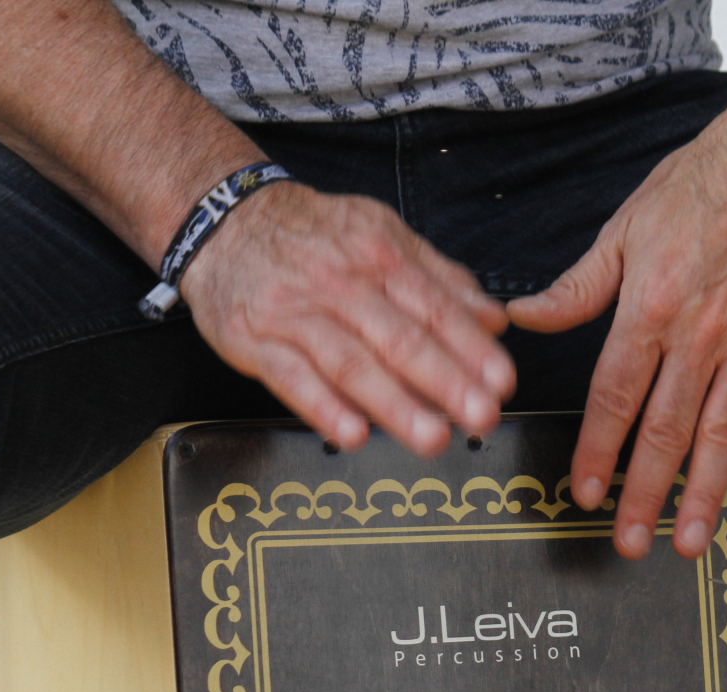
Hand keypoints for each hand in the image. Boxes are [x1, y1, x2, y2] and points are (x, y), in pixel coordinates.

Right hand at [182, 183, 515, 455]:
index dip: (472, 348)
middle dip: (447, 382)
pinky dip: (322, 408)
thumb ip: (442, 281)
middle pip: (400, 339)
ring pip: (351, 362)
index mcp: (380, 257)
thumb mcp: (384, 237)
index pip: (436, 308)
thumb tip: (494, 319)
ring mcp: (295, 314)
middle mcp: (341, 284)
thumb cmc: (315, 237)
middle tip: (482, 416)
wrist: (223, 219)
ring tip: (432, 437)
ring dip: (395, 405)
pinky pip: (291, 378)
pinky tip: (352, 434)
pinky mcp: (254, 340)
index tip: (502, 382)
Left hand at [508, 68, 726, 559]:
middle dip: (646, 492)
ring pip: (726, 434)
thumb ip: (576, 287)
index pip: (616, 396)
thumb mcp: (625, 227)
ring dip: (708, 494)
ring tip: (691, 542)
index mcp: (652, 305)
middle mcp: (704, 332)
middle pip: (666, 429)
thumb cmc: (704, 184)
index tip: (586, 494)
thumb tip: (521, 318)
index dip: (598, 451)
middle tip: (630, 544)